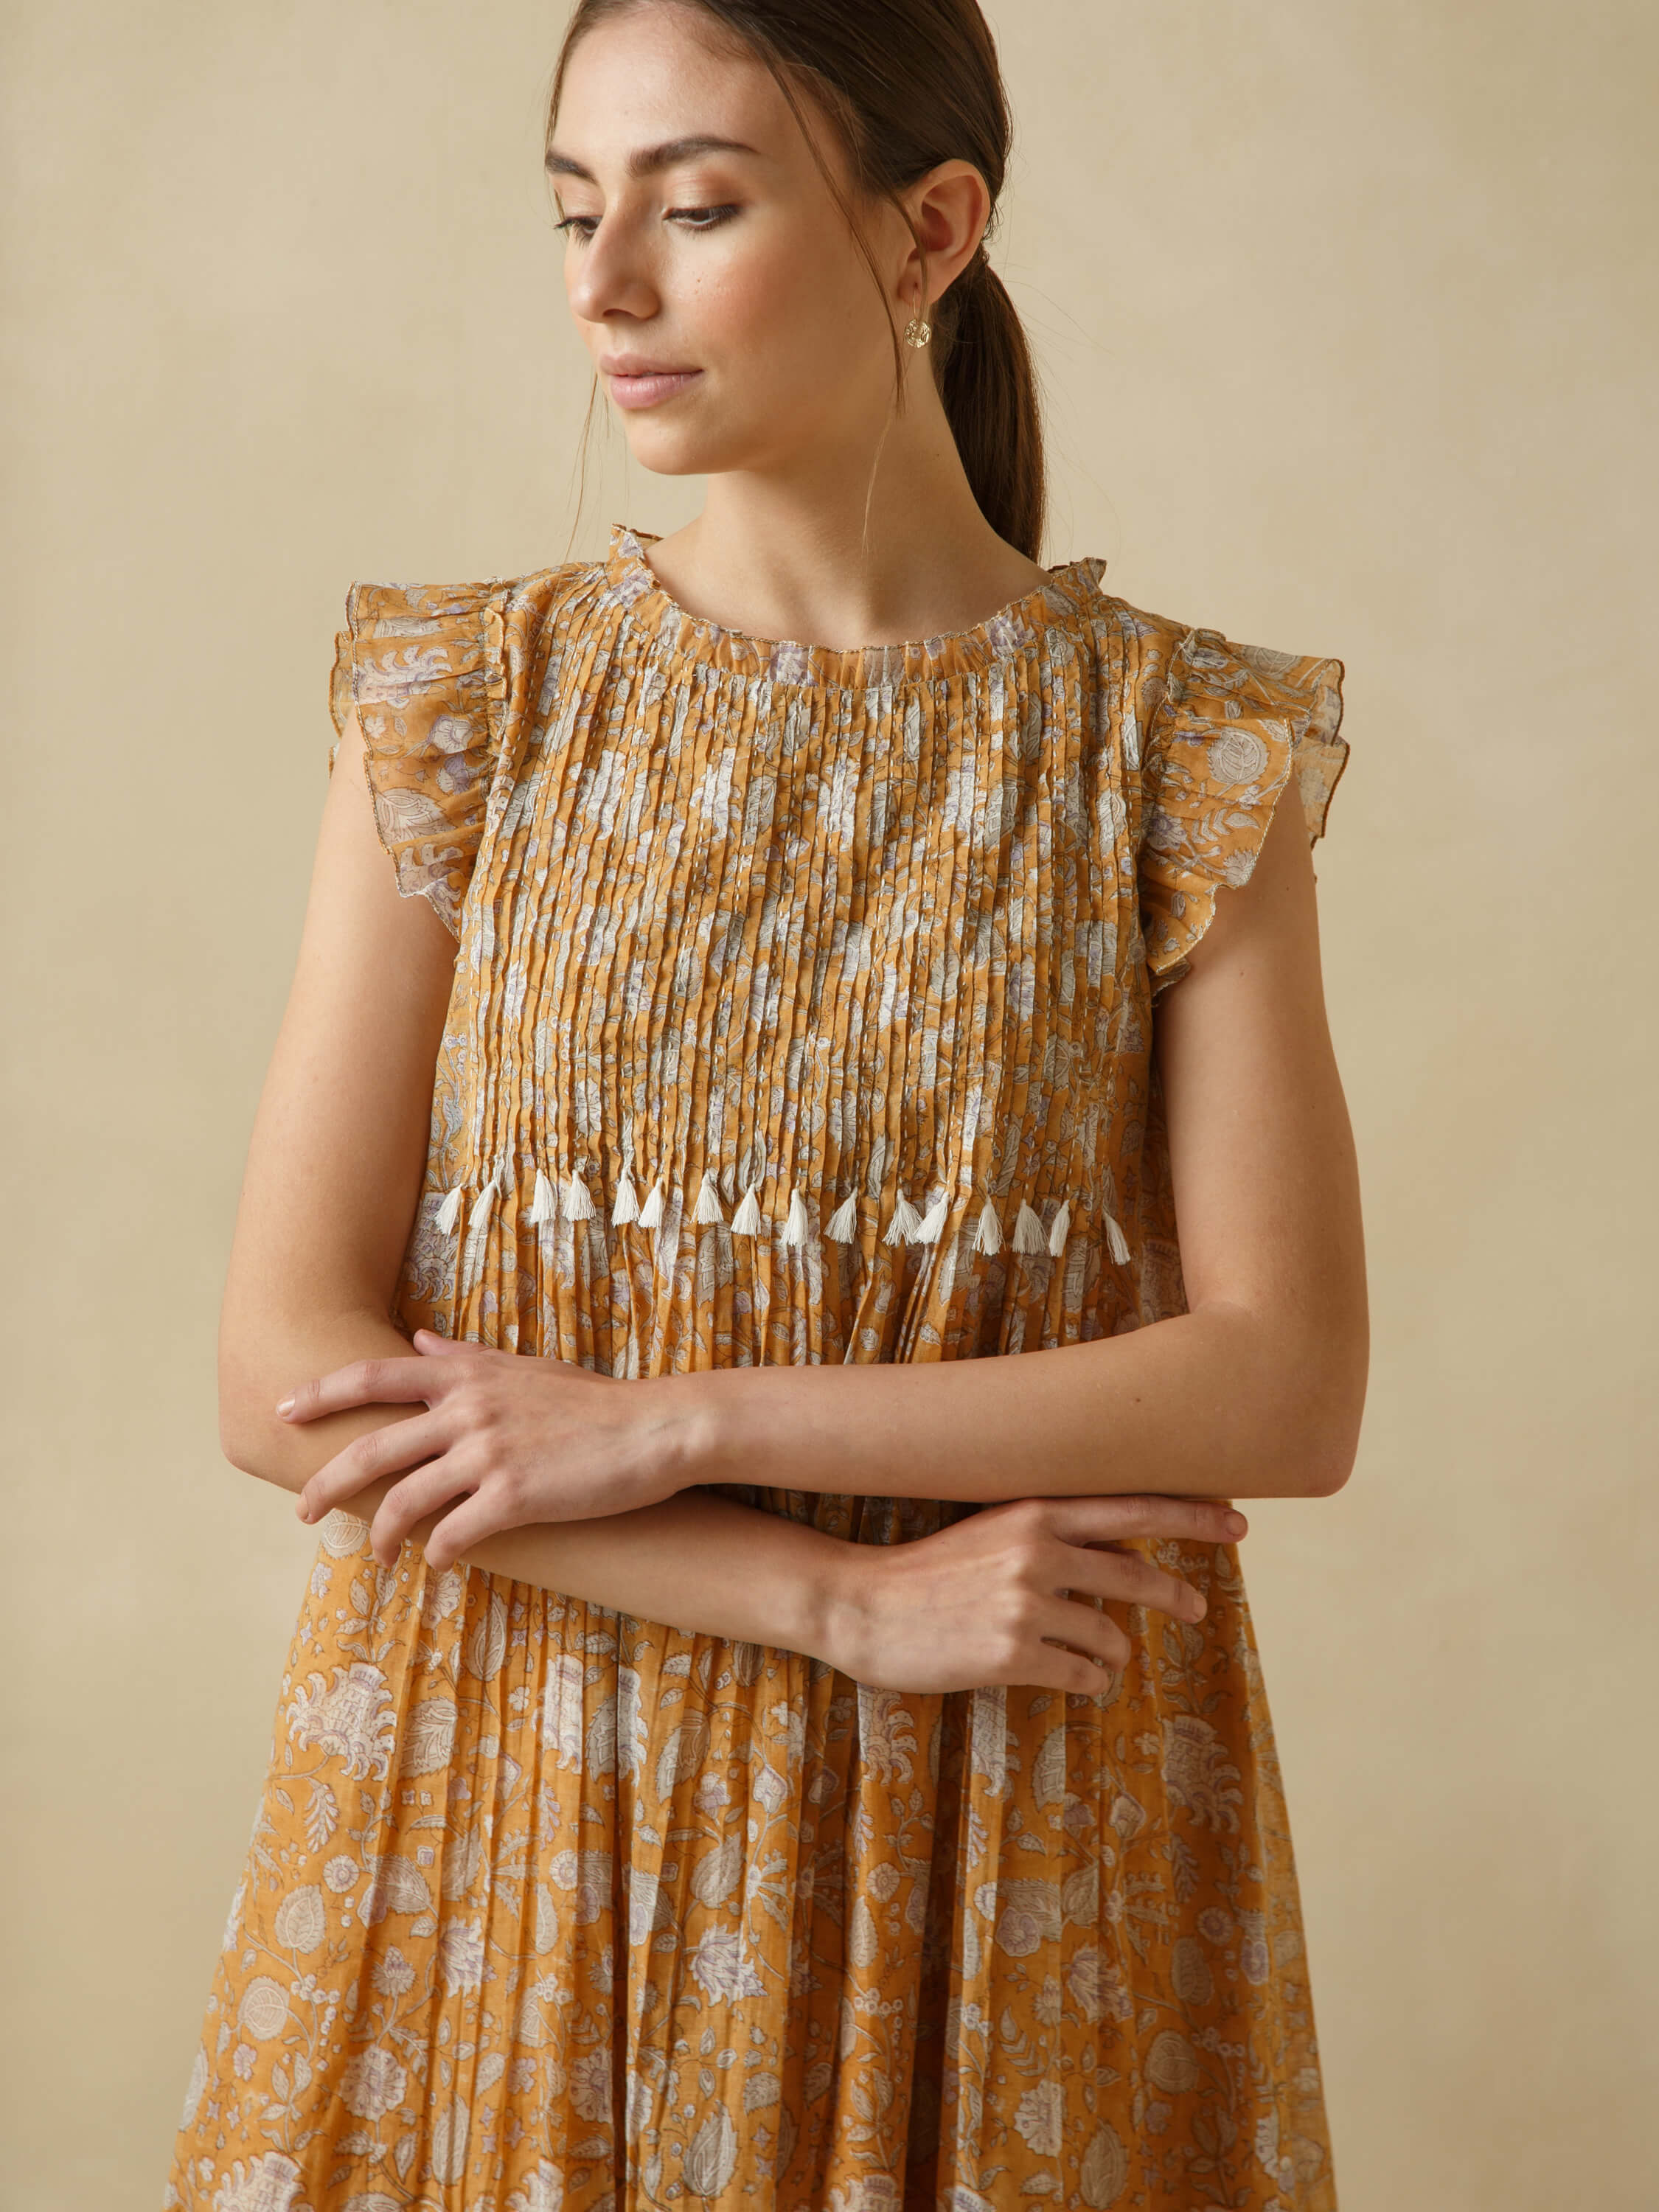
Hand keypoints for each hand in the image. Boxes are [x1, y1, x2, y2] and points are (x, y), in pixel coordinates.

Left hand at [282, 1329, 697, 1568]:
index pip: (373, 1374)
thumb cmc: (593, 1401)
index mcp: (466, 1375)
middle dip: (326, 1482)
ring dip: (380, 1534)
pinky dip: (439, 1555)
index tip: (284, 1411)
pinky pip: (454, 1534)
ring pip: (404, 1500)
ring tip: (379, 1555)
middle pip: (372, 1446)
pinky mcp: (514, 1496)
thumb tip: (420, 1336)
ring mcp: (489, 1452)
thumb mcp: (525, 1368)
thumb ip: (466, 1356)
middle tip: (303, 1510)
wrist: (655, 1428)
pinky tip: (442, 1565)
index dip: (321, 1392)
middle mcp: (467, 1409)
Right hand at [825, 1493, 1246, 1694]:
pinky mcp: (1011, 1654)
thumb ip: (1049, 1535)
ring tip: (1087, 1658)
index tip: (1237, 1521)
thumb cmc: (926, 1572)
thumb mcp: (990, 1532)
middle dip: (1176, 1594)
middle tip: (1197, 1608)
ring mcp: (1025, 1604)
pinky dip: (1085, 1681)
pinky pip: (1082, 1676)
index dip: (1190, 1514)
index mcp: (1033, 1513)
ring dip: (1110, 1654)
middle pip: (1136, 1574)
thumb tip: (1115, 1553)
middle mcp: (1036, 1551)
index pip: (1130, 1507)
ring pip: (1111, 1638)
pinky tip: (1063, 1676)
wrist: (860, 1606)